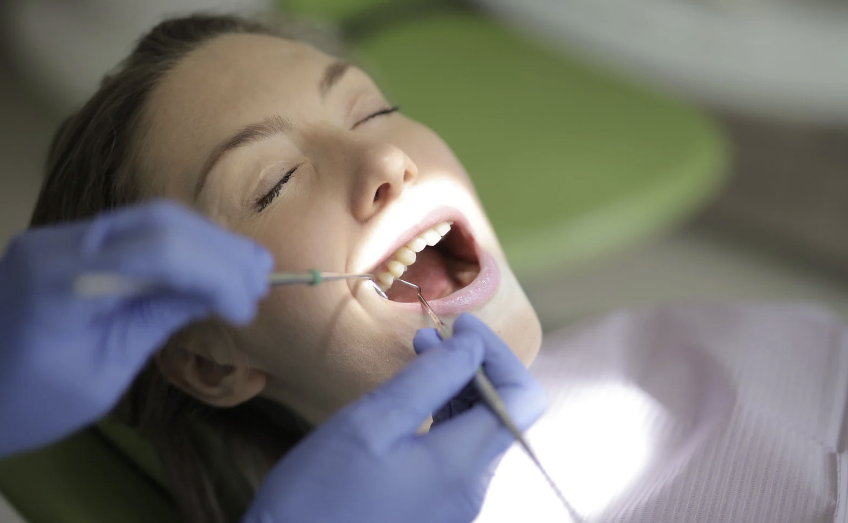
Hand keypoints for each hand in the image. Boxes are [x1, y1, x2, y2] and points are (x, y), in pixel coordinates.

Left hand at [0, 201, 271, 456]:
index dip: (212, 272)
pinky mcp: (73, 243)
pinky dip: (184, 246)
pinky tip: (216, 263)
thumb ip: (155, 321)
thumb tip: (216, 293)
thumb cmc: (28, 403)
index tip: (246, 308)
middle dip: (219, 250)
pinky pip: (138, 232)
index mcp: (58, 279)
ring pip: (153, 218)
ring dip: (208, 242)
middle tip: (263, 279)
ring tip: (253, 269)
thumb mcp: (102, 375)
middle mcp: (59, 242)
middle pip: (158, 223)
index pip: (155, 252)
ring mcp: (63, 237)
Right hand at [244, 313, 545, 522]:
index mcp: (462, 465)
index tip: (460, 326)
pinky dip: (443, 417)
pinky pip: (456, 454)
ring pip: (478, 432)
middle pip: (502, 413)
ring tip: (419, 357)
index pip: (521, 397)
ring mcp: (455, 504)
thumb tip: (472, 346)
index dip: (498, 353)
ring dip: (456, 388)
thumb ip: (429, 380)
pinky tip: (411, 402)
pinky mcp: (434, 511)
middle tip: (430, 337)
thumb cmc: (320, 494)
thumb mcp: (372, 422)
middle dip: (473, 366)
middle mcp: (471, 488)